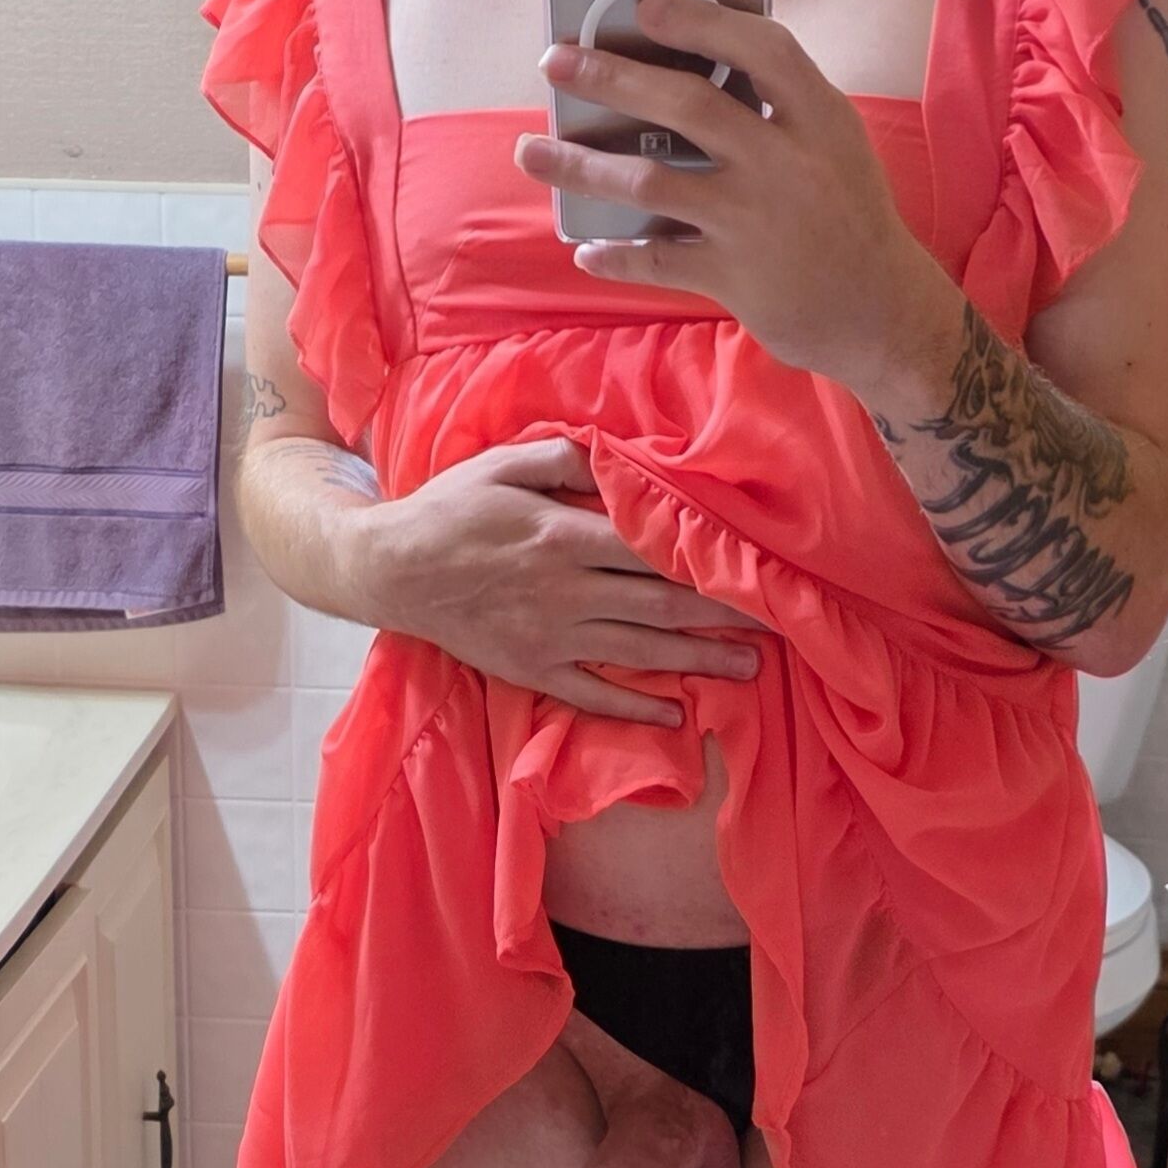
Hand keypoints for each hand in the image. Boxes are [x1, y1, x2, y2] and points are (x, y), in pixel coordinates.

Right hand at [360, 434, 771, 724]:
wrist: (388, 571)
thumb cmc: (448, 510)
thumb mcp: (499, 465)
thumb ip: (560, 457)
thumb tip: (615, 454)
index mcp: (561, 535)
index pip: (648, 548)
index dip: (704, 558)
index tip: (752, 562)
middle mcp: (564, 591)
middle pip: (658, 603)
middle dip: (722, 614)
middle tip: (778, 622)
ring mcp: (550, 637)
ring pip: (638, 651)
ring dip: (697, 660)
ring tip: (750, 666)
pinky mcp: (532, 670)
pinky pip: (593, 695)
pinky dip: (636, 707)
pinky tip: (676, 713)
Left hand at [516, 0, 931, 386]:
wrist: (882, 312)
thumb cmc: (850, 216)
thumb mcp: (834, 144)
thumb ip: (780, 104)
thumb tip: (699, 58)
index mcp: (818, 118)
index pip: (760, 49)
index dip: (700, 22)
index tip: (644, 5)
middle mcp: (786, 162)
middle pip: (688, 105)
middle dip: (612, 77)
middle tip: (557, 63)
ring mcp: (756, 220)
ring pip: (651, 182)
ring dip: (582, 165)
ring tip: (532, 152)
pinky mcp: (735, 276)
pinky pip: (657, 259)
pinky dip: (615, 254)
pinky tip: (587, 247)